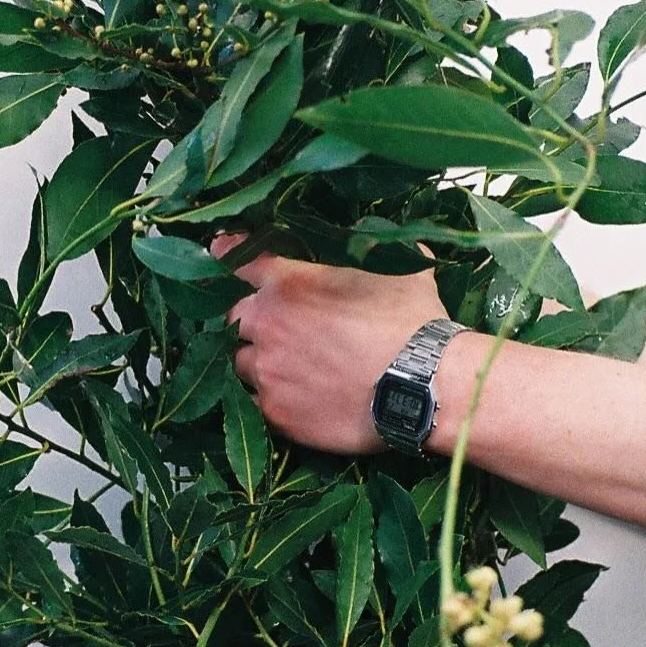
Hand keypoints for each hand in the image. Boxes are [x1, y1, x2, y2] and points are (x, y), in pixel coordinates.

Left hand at [211, 235, 447, 454]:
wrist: (425, 384)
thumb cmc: (412, 322)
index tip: (220, 250)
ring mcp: (268, 371)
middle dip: (250, 321)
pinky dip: (267, 397)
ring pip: (240, 363)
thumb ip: (374, 249)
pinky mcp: (276, 413)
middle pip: (234, 319)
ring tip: (283, 368)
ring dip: (257, 361)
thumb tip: (377, 234)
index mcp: (287, 283)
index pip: (239, 261)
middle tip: (272, 328)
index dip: (229, 254)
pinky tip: (289, 398)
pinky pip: (254, 402)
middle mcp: (266, 324)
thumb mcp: (397, 269)